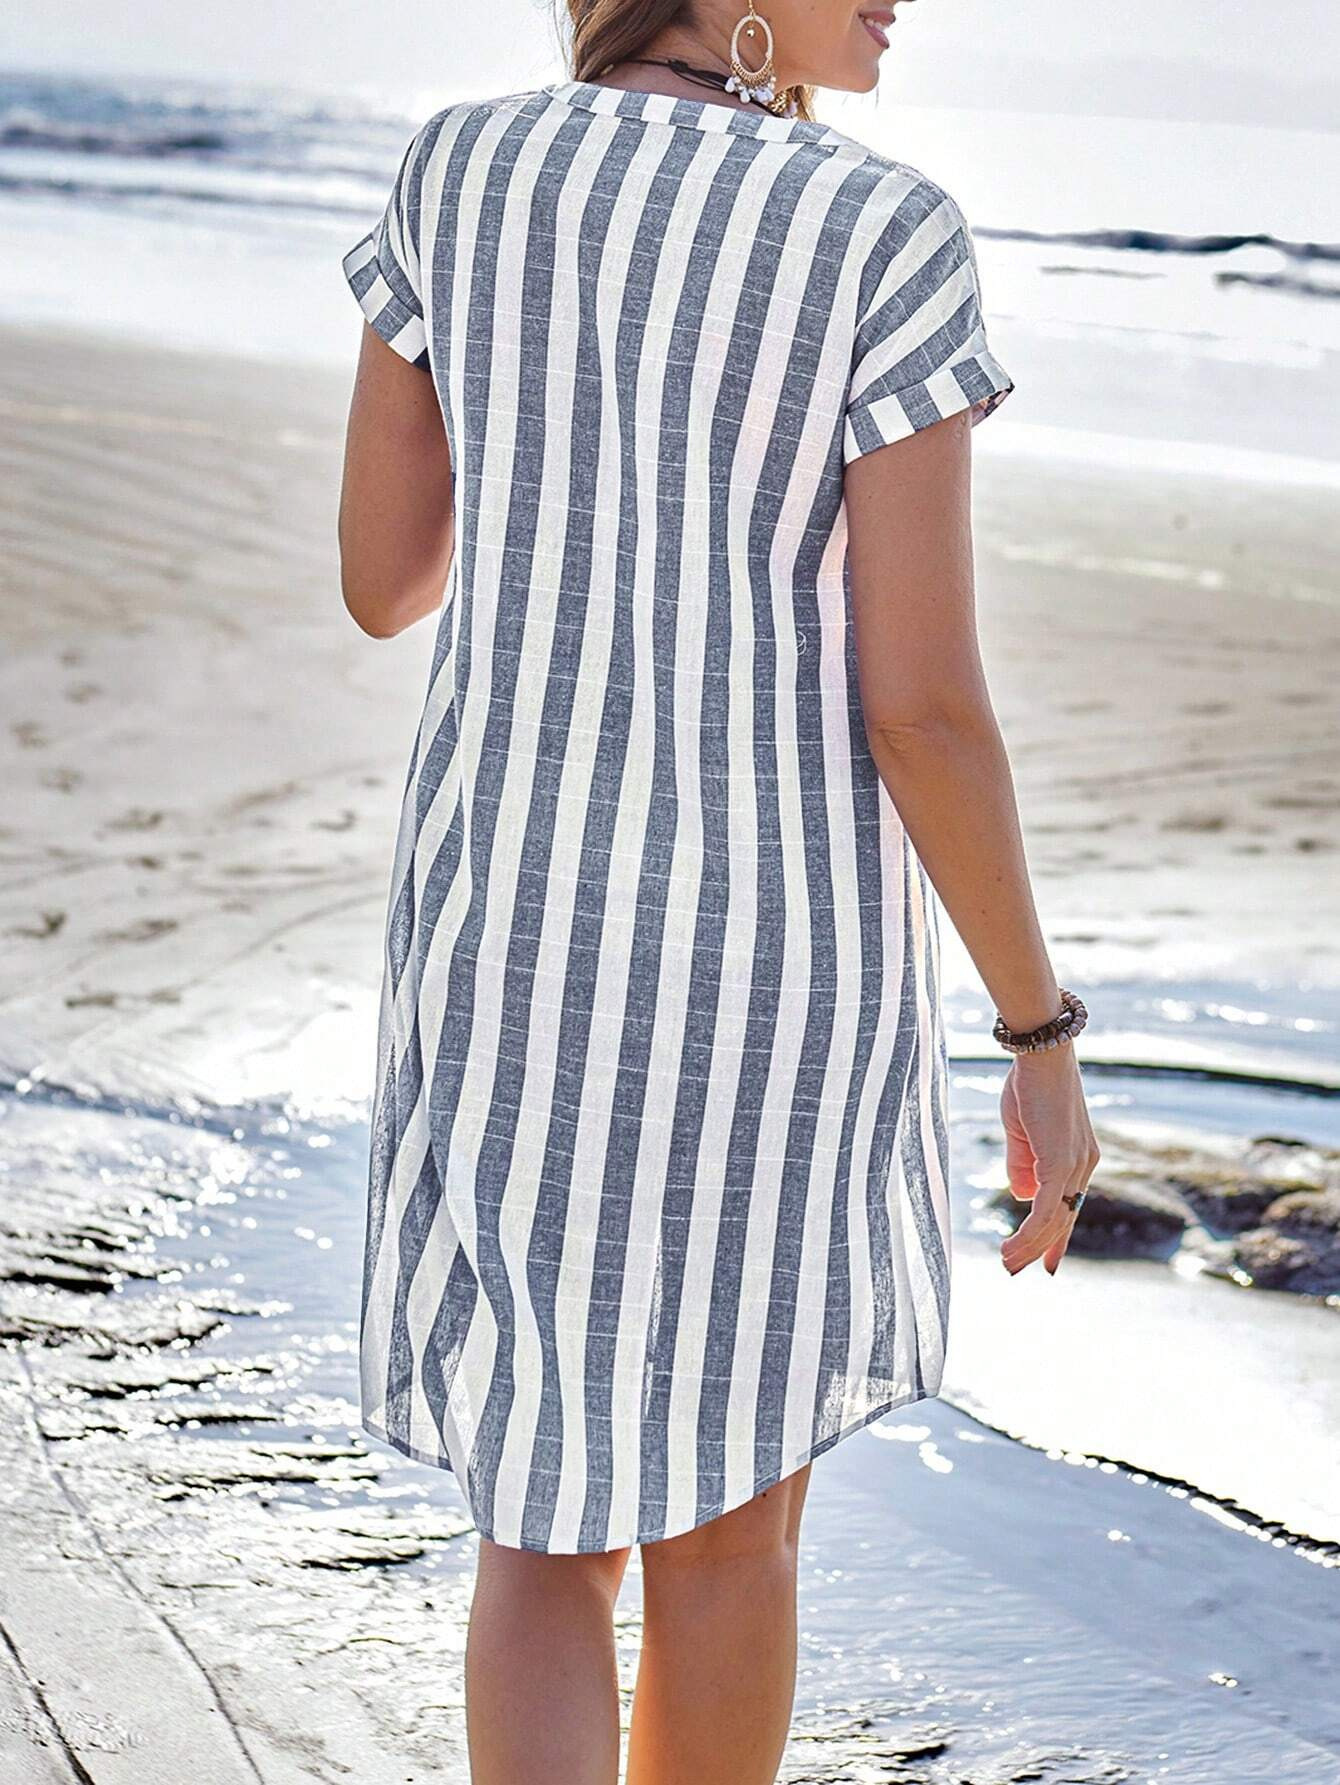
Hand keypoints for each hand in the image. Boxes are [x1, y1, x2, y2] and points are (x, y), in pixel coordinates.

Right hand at [999, 1045, 1099, 1275]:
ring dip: (1028, 1245)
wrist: (1041, 1052)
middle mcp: (1084, 1164)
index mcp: (1078, 1156)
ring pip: (1054, 1219)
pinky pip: (1044, 1209)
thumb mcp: (1021, 1129)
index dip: (1057, 1236)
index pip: (1070, 1204)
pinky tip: (1012, 1248)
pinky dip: (1029, 1232)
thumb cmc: (1029, 1083)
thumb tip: (1020, 1195)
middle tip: (1017, 1270)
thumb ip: (1021, 1163)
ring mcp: (1074, 1165)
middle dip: (1041, 1248)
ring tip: (1006, 1263)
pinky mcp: (1059, 1162)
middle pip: (1064, 1218)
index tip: (1047, 1263)